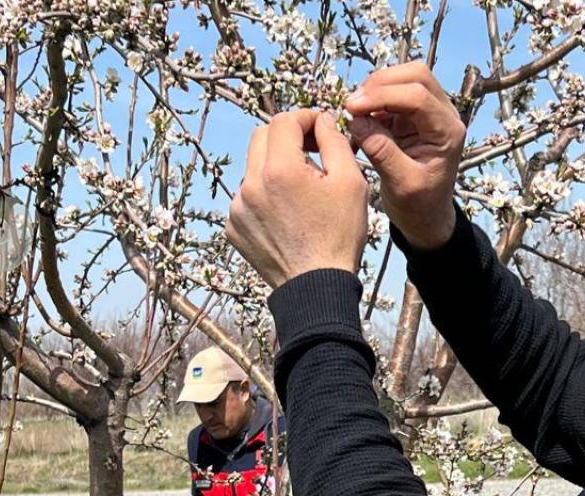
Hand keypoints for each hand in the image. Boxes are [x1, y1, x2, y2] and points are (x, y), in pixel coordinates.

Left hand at [226, 109, 368, 289]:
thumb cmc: (339, 236)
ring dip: (276, 167)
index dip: (305, 118)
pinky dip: (265, 195)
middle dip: (287, 136)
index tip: (321, 128)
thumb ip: (334, 142)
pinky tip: (287, 214)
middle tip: (312, 150)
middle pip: (262, 137)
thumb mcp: (350, 183)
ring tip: (302, 191)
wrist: (316, 288)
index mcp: (280, 170)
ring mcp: (238, 207)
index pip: (283, 121)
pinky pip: (247, 197)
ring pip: (254, 167)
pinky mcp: (233, 226)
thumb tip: (322, 121)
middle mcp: (250, 184)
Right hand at [345, 63, 465, 250]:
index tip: (353, 107)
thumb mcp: (401, 183)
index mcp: (448, 132)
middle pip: (416, 75)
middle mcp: (443, 115)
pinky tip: (359, 118)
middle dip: (381, 83)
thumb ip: (381, 150)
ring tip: (354, 111)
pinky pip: (392, 94)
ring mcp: (428, 113)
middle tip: (353, 104)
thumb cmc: (419, 206)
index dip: (383, 95)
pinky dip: (373, 100)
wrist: (426, 218)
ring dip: (376, 89)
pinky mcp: (412, 116)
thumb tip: (357, 119)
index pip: (418, 96)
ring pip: (404, 78)